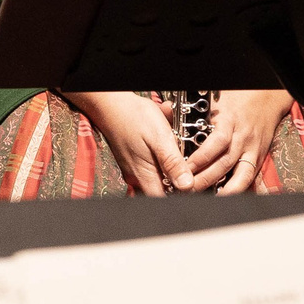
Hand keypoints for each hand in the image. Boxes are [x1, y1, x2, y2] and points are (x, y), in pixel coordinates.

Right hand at [62, 89, 193, 194]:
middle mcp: (138, 176)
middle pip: (163, 189)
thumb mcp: (159, 137)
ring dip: (171, 163)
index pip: (165, 199)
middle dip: (177, 176)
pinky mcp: (135, 160)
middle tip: (184, 160)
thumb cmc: (133, 116)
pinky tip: (165, 139)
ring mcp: (135, 169)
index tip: (191, 180)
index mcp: (144, 175)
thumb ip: (172, 163)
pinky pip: (153, 164)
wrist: (111, 103)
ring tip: (173, 144)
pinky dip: (163, 154)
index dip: (181, 193)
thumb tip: (186, 185)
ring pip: (160, 175)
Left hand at [189, 89, 290, 194]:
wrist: (266, 98)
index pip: (217, 142)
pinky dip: (237, 188)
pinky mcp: (258, 157)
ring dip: (221, 188)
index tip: (185, 167)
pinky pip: (249, 176)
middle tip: (187, 187)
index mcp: (230, 121)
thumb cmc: (237, 97)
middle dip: (204, 178)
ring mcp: (252, 149)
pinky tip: (224, 196)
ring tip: (203, 196)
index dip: (201, 157)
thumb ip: (198, 115)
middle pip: (224, 163)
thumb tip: (169, 116)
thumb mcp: (216, 101)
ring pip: (238, 174)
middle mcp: (242, 138)